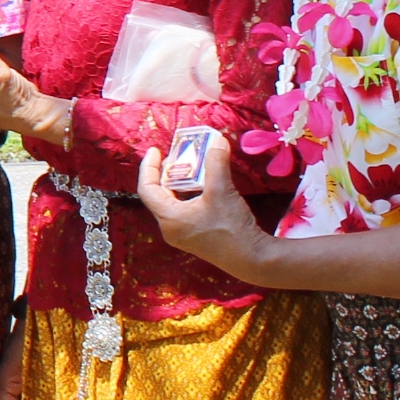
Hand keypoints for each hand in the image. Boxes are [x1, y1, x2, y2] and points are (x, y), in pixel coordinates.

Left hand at [135, 130, 263, 273]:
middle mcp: (170, 228)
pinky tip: (204, 187)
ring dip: (180, 185)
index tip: (155, 151)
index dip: (148, 167)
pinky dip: (189, 196)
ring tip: (192, 168)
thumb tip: (216, 139)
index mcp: (168, 218)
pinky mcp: (195, 238)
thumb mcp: (222, 191)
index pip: (146, 189)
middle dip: (167, 173)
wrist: (252, 260)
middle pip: (159, 195)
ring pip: (172, 203)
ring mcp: (182, 235)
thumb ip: (216, 163)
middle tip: (179, 157)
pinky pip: (184, 211)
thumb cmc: (231, 228)